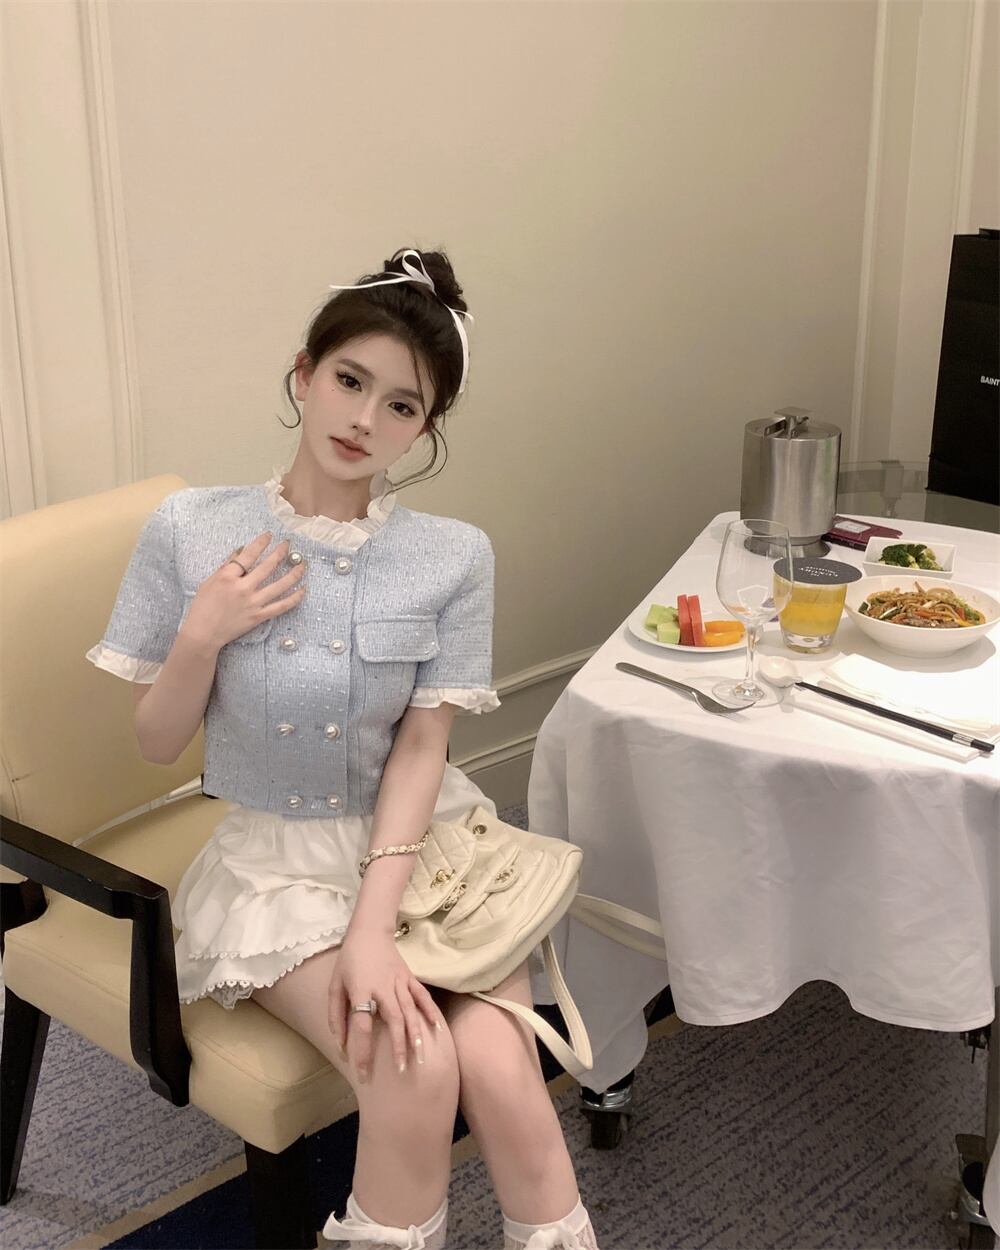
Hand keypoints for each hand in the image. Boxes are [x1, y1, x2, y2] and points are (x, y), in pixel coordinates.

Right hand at [180, 532, 305, 650]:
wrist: (203, 633)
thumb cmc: (202, 606)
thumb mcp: (210, 581)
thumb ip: (227, 565)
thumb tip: (242, 550)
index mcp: (228, 577)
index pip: (248, 555)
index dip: (260, 543)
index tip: (269, 535)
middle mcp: (243, 588)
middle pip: (267, 567)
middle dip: (280, 553)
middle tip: (287, 544)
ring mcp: (253, 603)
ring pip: (279, 586)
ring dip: (293, 574)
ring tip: (302, 565)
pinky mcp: (259, 617)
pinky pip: (281, 606)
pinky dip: (294, 598)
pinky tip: (303, 590)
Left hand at [329, 928, 444, 1082]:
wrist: (369, 933)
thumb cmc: (349, 962)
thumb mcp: (334, 986)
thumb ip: (335, 1016)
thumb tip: (341, 1045)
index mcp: (360, 989)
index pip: (362, 1024)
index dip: (362, 1050)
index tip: (363, 1073)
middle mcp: (382, 986)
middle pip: (393, 1019)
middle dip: (398, 1046)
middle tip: (403, 1070)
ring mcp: (399, 981)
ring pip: (410, 1010)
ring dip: (416, 1034)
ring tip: (421, 1057)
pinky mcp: (409, 977)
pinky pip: (422, 995)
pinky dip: (430, 1011)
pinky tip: (436, 1029)